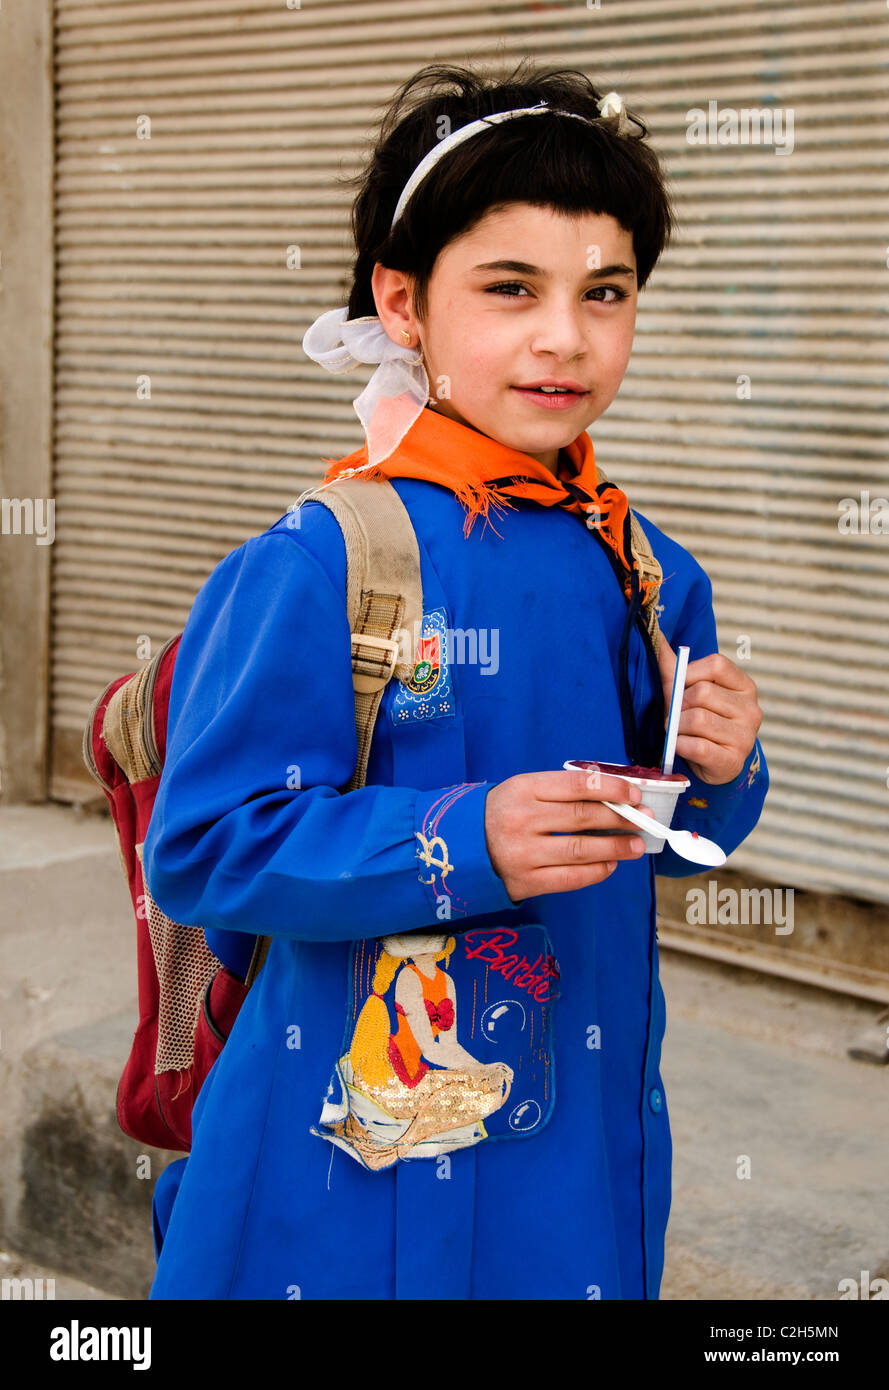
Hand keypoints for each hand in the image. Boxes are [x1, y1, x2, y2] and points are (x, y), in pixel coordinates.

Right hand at [484, 769, 654, 901]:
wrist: (459, 847)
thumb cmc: (500, 813)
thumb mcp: (522, 790)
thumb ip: (560, 792)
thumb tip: (612, 798)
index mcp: (523, 789)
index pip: (578, 785)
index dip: (612, 789)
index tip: (635, 795)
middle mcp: (522, 819)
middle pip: (584, 817)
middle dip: (621, 818)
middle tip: (645, 821)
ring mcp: (523, 852)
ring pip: (581, 849)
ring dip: (615, 848)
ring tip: (635, 847)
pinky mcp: (524, 880)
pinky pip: (570, 878)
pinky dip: (596, 872)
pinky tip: (610, 865)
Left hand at [657, 634, 761, 784]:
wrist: (712, 767)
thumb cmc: (699, 725)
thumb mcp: (690, 693)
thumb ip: (675, 668)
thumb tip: (655, 635)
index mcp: (745, 687)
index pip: (717, 664)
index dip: (690, 674)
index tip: (682, 688)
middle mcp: (752, 710)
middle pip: (702, 692)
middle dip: (678, 705)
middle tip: (674, 716)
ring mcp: (746, 737)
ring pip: (697, 719)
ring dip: (677, 727)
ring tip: (677, 732)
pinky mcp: (733, 761)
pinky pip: (697, 747)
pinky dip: (680, 746)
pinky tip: (681, 748)